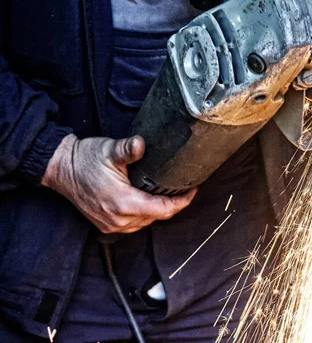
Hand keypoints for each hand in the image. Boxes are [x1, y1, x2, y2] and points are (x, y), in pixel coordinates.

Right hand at [42, 134, 196, 233]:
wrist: (60, 169)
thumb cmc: (85, 159)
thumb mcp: (109, 150)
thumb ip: (128, 149)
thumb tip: (140, 144)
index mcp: (124, 203)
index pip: (164, 209)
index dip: (182, 201)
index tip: (192, 189)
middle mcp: (120, 219)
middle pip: (158, 216)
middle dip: (173, 204)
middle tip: (184, 188)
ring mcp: (112, 225)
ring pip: (147, 222)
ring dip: (159, 210)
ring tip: (169, 194)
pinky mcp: (106, 224)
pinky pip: (134, 224)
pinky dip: (145, 214)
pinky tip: (149, 200)